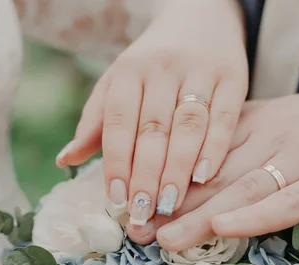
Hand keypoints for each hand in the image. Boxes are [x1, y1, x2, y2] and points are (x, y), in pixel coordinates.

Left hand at [56, 0, 247, 226]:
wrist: (201, 15)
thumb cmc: (152, 61)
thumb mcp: (118, 81)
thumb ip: (96, 121)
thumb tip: (65, 161)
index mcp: (128, 70)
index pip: (118, 121)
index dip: (116, 162)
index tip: (116, 199)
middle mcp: (162, 68)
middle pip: (152, 129)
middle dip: (146, 175)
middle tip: (142, 212)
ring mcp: (199, 71)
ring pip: (188, 126)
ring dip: (178, 169)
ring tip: (170, 204)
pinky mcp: (232, 77)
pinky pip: (224, 117)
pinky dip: (215, 148)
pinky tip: (205, 177)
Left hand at [127, 88, 298, 249]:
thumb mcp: (278, 119)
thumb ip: (239, 135)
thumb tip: (192, 162)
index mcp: (255, 119)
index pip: (201, 150)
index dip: (167, 177)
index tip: (136, 201)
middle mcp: (272, 135)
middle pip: (214, 173)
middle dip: (172, 203)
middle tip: (137, 228)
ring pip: (242, 188)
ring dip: (200, 216)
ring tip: (166, 239)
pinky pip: (288, 202)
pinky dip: (255, 216)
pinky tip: (224, 229)